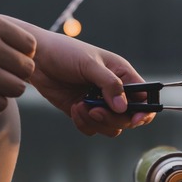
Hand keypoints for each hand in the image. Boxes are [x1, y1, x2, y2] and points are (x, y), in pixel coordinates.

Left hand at [29, 32, 153, 136]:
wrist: (36, 59)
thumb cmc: (65, 52)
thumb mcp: (89, 64)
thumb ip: (109, 84)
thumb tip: (123, 108)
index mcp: (123, 76)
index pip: (144, 98)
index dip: (144, 111)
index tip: (134, 119)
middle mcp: (114, 92)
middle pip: (128, 118)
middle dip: (113, 118)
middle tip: (95, 111)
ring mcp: (99, 104)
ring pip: (111, 127)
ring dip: (96, 122)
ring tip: (79, 107)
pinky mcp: (83, 112)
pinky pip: (92, 129)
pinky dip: (83, 124)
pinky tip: (73, 108)